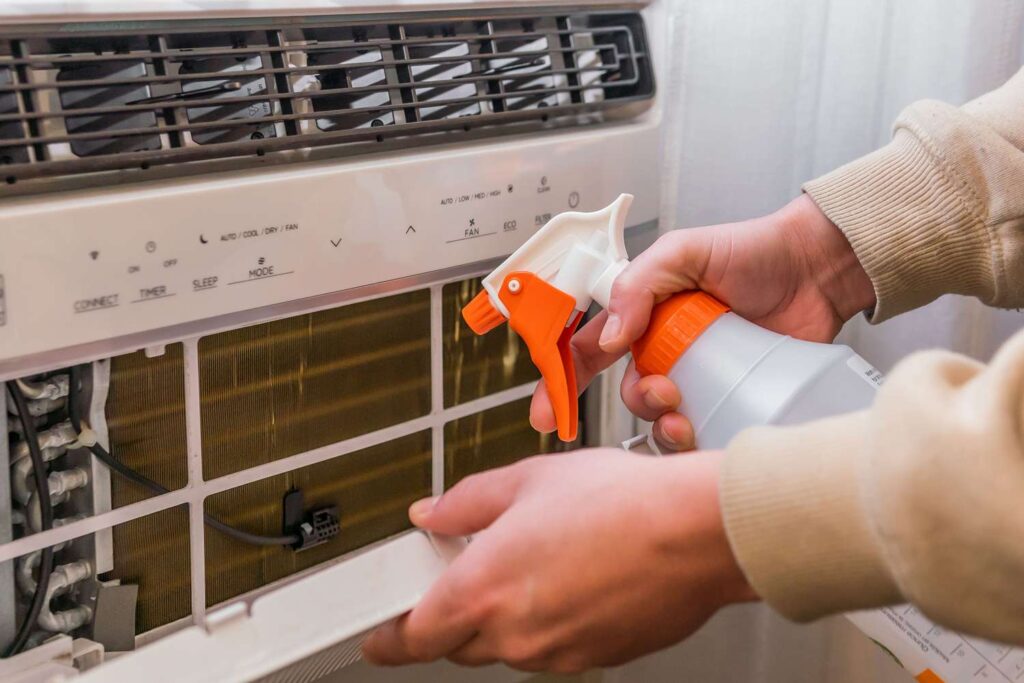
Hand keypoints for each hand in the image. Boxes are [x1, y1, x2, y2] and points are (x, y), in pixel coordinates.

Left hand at [362, 449, 757, 672]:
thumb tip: (433, 513)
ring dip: (506, 617)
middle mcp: (515, 634)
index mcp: (483, 589)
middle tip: (472, 573)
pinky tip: (574, 577)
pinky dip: (549, 622)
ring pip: (507, 648)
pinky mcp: (595, 658)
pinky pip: (552, 648)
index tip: (379, 633)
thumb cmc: (621, 503)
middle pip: (457, 645)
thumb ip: (467, 503)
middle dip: (452, 616)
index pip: (412, 637)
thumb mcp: (527, 480)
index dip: (388, 637)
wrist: (697, 533)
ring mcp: (557, 654)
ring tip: (539, 562)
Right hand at [530, 194, 875, 449]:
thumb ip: (638, 284)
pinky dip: (696, 444)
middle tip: (665, 393)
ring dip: (663, 428)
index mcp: (644, 316)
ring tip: (684, 417)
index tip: (545, 414)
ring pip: (662, 420)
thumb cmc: (752, 252)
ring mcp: (700, 378)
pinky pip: (704, 432)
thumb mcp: (683, 252)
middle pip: (629, 393)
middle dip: (637, 402)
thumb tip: (612, 336)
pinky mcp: (732, 398)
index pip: (591, 351)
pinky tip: (706, 433)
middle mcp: (667, 351)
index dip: (562, 383)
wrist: (818, 270)